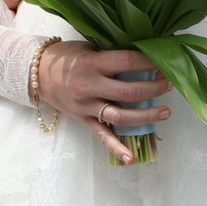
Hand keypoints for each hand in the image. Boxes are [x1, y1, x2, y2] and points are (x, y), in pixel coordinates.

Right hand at [34, 40, 172, 163]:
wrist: (37, 73)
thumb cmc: (67, 56)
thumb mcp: (89, 47)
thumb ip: (112, 54)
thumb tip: (145, 56)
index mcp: (92, 63)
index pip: (126, 62)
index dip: (148, 62)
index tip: (164, 61)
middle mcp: (90, 86)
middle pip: (128, 91)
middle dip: (153, 88)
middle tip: (169, 83)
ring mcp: (86, 106)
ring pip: (120, 116)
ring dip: (146, 116)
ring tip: (165, 112)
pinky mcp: (84, 120)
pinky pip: (102, 136)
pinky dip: (117, 148)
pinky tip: (132, 158)